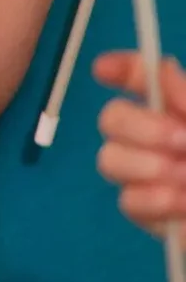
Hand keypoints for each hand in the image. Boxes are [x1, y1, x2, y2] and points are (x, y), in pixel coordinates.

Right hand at [95, 51, 185, 231]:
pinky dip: (155, 200)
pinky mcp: (149, 213)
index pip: (138, 77)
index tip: (104, 70)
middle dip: (139, 126)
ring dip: (147, 165)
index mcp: (180, 108)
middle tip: (182, 141)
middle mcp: (157, 137)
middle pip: (111, 118)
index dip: (119, 69)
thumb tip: (164, 70)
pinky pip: (128, 201)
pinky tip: (184, 204)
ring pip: (109, 159)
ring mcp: (148, 175)